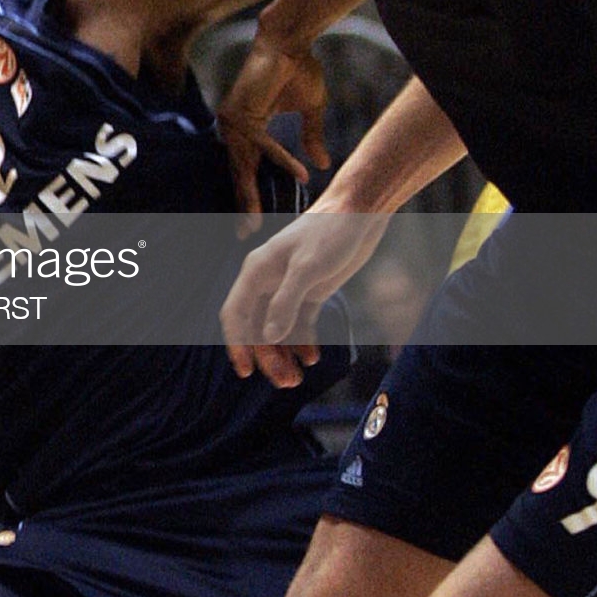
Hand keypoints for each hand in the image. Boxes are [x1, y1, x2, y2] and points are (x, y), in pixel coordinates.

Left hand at [218, 33, 330, 232]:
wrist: (292, 42)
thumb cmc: (299, 71)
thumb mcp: (309, 111)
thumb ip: (310, 137)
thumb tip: (321, 165)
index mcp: (246, 128)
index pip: (244, 167)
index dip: (248, 193)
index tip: (252, 219)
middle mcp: (234, 127)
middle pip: (237, 172)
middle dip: (242, 203)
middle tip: (244, 232)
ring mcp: (233, 120)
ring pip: (241, 164)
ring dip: (249, 192)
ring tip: (256, 219)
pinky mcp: (241, 111)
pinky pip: (263, 143)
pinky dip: (282, 157)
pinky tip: (300, 173)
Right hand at [222, 209, 389, 386]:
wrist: (360, 213)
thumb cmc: (330, 233)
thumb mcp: (308, 268)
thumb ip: (286, 303)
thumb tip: (268, 337)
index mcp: (256, 272)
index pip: (236, 314)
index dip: (237, 344)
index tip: (246, 371)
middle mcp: (267, 282)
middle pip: (257, 328)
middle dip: (268, 356)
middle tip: (287, 382)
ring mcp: (289, 288)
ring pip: (277, 329)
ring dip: (284, 354)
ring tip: (298, 378)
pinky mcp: (311, 291)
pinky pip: (300, 323)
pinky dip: (303, 342)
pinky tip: (313, 358)